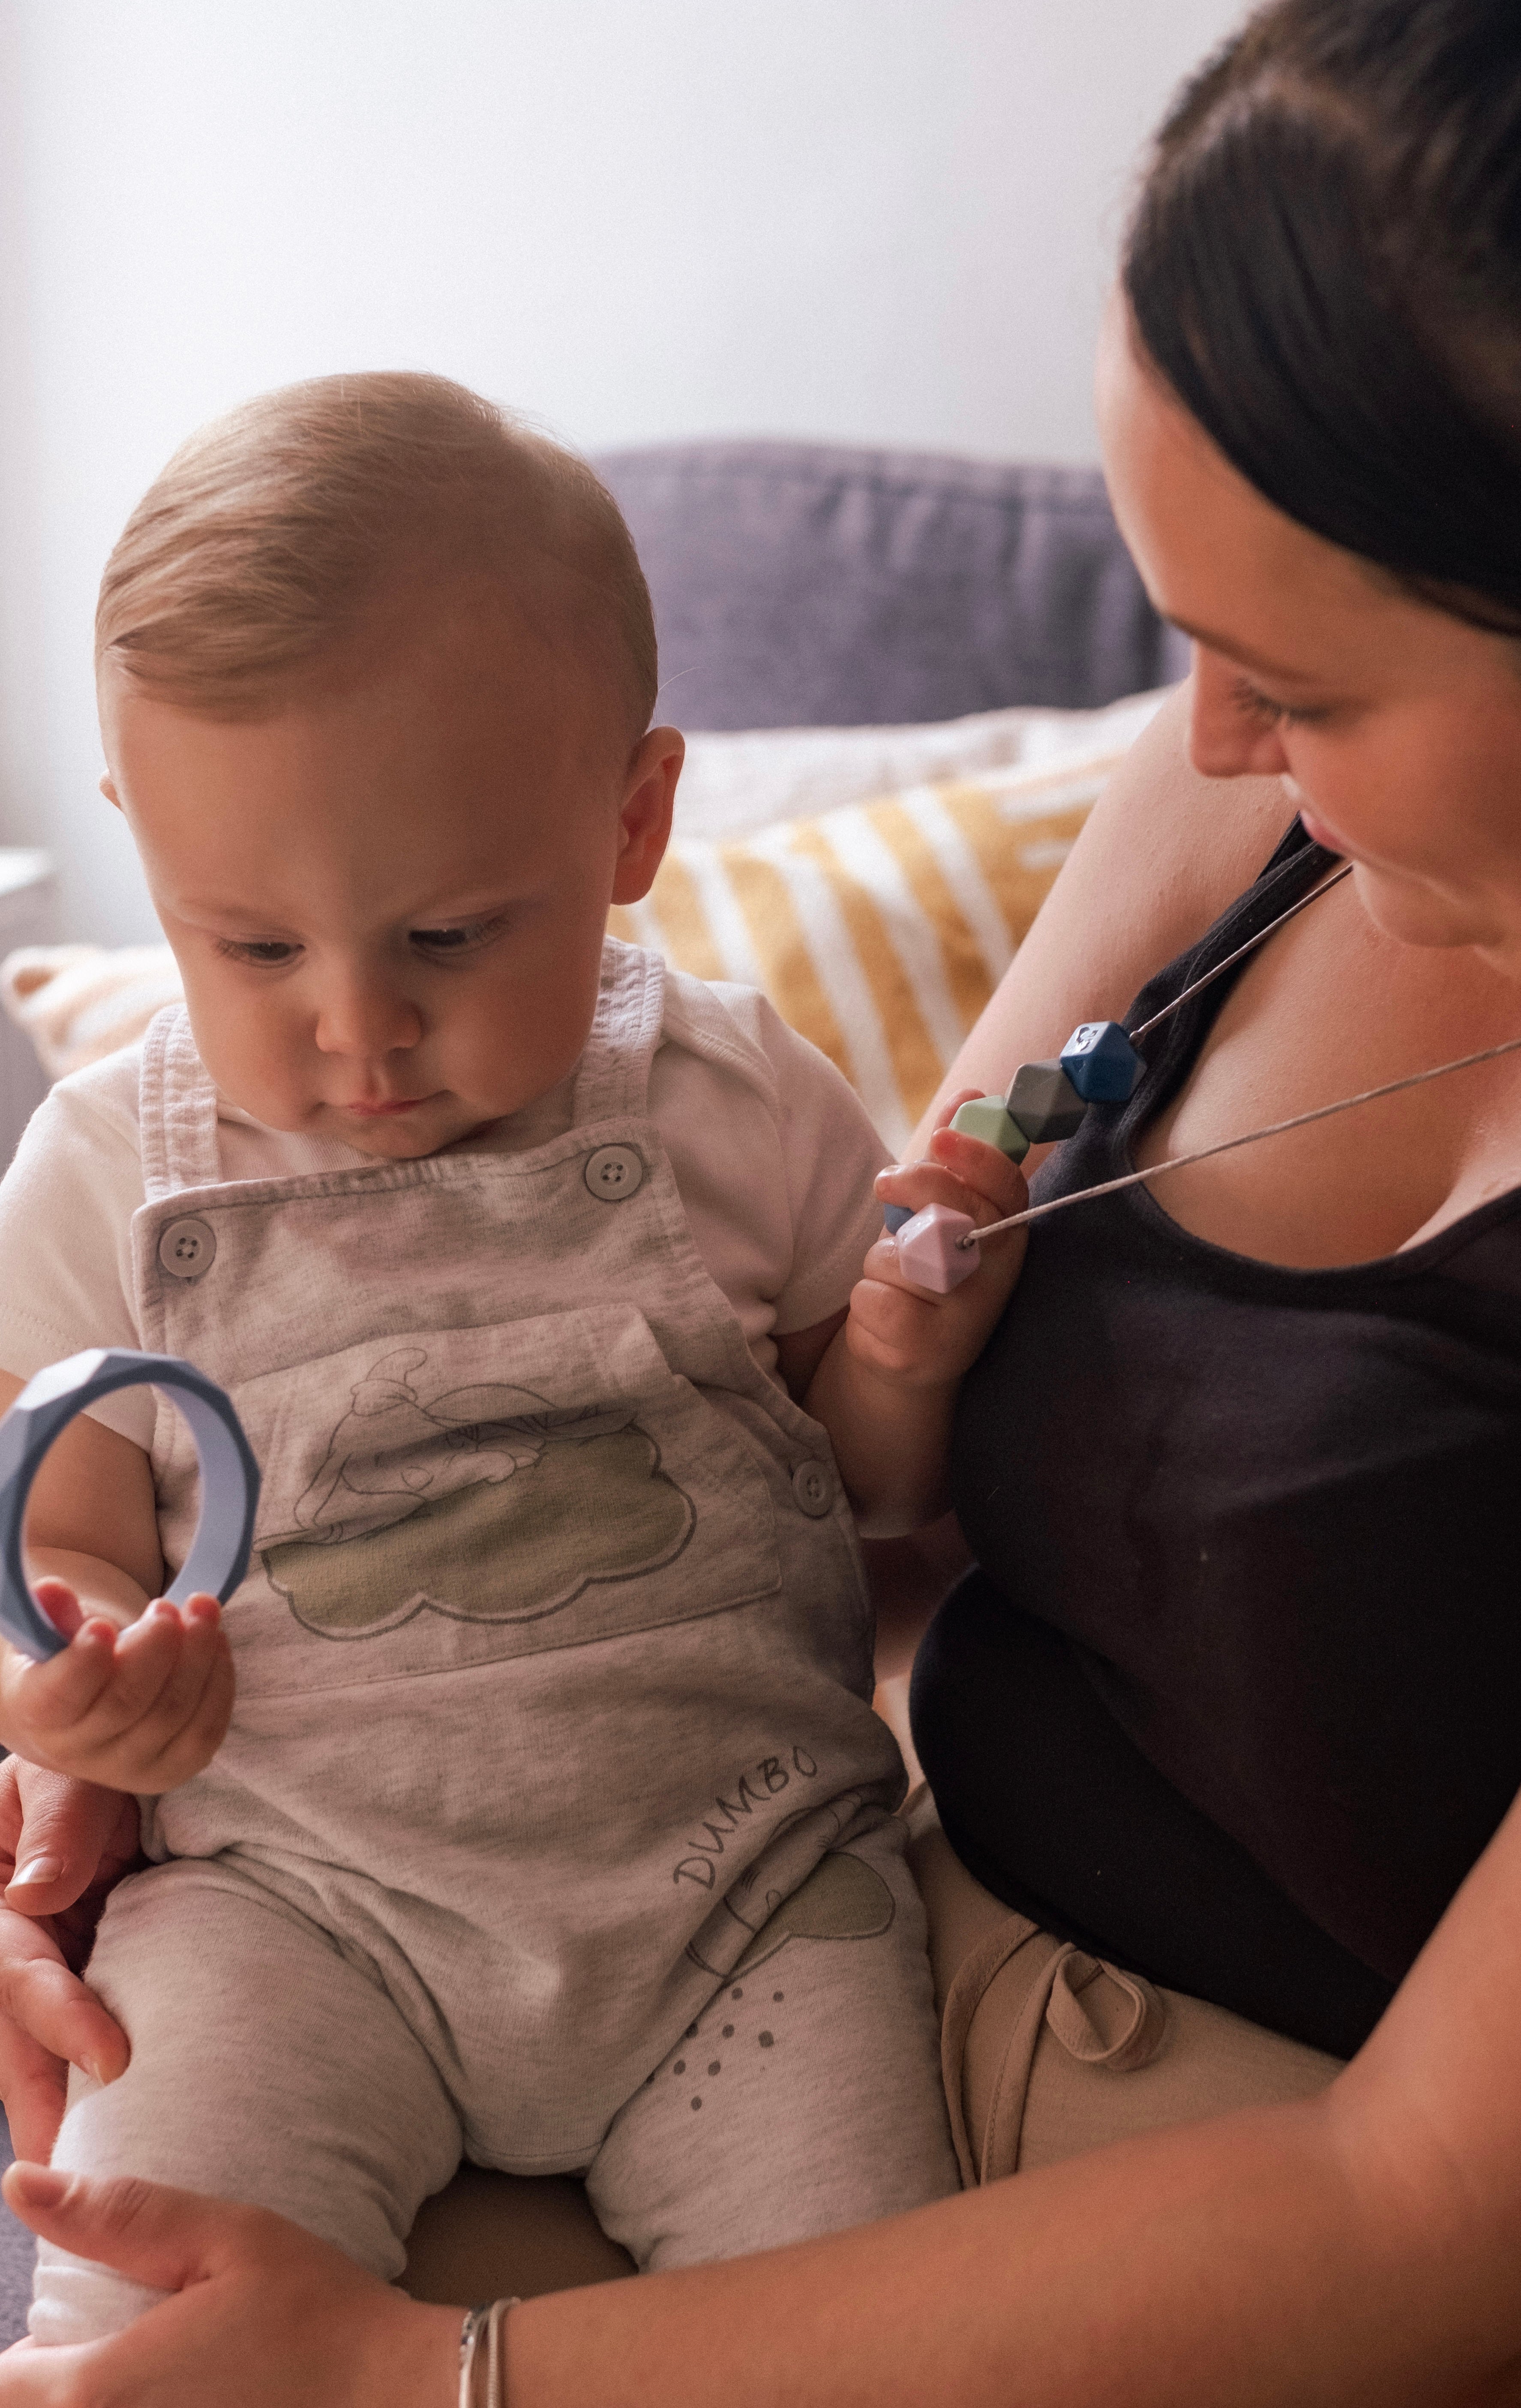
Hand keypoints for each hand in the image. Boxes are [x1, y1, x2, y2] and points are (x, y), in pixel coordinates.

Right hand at [0, 1586, 231, 1790]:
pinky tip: (217, 1642)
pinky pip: (206, 1732)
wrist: (76, 1719)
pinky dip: (219, 1682)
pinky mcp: (170, 1771)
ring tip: (203, 1610)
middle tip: (168, 1606)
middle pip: (126, 1703)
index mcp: (40, 1716)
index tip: (104, 1625)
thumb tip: (52, 1590)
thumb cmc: (63, 1667)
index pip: (60, 1696)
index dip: (84, 1663)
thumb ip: (53, 1616)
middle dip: (156, 1648)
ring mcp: (128, 1768)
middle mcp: (80, 1752)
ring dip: (198, 1656)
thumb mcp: (48, 1639)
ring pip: (173, 1715)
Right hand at [0, 1755, 137, 2161]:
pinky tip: (105, 2132)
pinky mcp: (79, 1970)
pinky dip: (81, 2081)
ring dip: (53, 2109)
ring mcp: (39, 1958)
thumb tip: (39, 1894)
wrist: (125, 1746)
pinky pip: (72, 2035)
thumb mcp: (73, 1772)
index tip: (110, 2059)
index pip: (16, 1969)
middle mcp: (6, 1935)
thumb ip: (59, 1825)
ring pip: (33, 2047)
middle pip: (11, 2031)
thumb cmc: (93, 1756)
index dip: (57, 2015)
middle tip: (66, 2172)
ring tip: (83, 2184)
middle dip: (37, 2102)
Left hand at [0, 2165, 460, 2405]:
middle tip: (120, 2349)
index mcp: (104, 2390)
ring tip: (163, 2378)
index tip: (67, 2334)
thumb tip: (17, 2184)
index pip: (2, 2383)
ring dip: (97, 2402)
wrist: (398, 2398)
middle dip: (56, 2384)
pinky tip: (189, 2397)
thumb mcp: (227, 2237)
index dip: (23, 2357)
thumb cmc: (316, 2314)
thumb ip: (118, 2216)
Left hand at [851, 1091, 1029, 1389]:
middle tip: (886, 1182)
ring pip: (904, 1258)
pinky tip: (883, 1316)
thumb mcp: (936, 1215)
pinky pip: (877, 1298)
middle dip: (917, 1187)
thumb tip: (969, 1096)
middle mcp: (996, 1276)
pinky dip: (866, 1299)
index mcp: (1005, 1234)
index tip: (940, 1138)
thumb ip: (949, 1162)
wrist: (905, 1360)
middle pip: (957, 1214)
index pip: (1007, 1188)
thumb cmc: (922, 1274)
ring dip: (880, 1261)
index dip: (977, 1158)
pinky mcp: (927, 1351)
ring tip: (893, 1282)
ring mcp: (966, 1317)